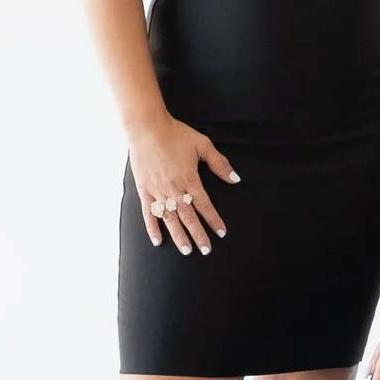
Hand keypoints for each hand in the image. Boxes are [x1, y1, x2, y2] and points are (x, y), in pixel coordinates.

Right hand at [127, 116, 237, 253]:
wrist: (147, 128)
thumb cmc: (176, 135)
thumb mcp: (202, 145)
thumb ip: (219, 163)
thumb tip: (235, 178)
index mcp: (189, 179)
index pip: (205, 206)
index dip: (214, 220)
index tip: (221, 233)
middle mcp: (174, 189)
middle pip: (188, 217)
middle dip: (198, 235)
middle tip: (206, 250)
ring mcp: (157, 191)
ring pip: (170, 219)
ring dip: (179, 236)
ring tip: (187, 251)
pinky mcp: (144, 190)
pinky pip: (148, 214)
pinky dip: (153, 228)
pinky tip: (158, 241)